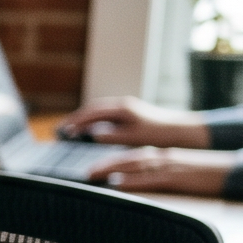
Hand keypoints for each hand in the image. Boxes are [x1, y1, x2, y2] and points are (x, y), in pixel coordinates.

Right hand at [57, 96, 213, 149]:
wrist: (180, 129)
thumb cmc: (159, 134)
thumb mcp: (134, 137)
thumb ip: (113, 135)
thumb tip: (94, 134)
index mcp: (122, 108)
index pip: (93, 113)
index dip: (77, 121)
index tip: (65, 129)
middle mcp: (123, 104)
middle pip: (93, 109)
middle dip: (77, 118)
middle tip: (62, 128)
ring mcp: (127, 107)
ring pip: (99, 110)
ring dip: (85, 119)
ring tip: (72, 128)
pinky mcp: (130, 113)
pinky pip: (106, 114)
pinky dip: (95, 120)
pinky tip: (91, 128)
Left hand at [85, 146, 239, 197]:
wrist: (230, 170)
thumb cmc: (204, 174)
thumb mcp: (178, 171)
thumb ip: (157, 174)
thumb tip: (131, 183)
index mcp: (164, 156)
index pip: (133, 155)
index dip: (111, 160)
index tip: (92, 167)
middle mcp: (164, 157)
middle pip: (129, 158)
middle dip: (105, 164)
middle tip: (85, 172)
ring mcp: (170, 166)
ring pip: (136, 165)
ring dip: (111, 169)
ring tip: (92, 174)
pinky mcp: (178, 178)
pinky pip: (150, 179)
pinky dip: (132, 180)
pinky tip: (118, 184)